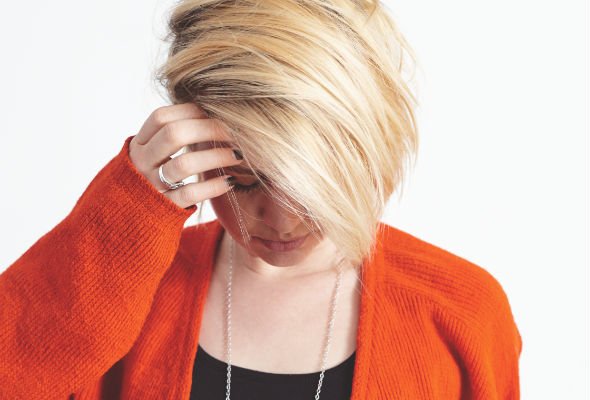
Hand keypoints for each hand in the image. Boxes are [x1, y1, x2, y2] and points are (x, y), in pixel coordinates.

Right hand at [129, 103, 243, 208]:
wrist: (134, 218)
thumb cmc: (156, 176)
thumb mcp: (156, 153)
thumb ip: (176, 134)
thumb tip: (215, 112)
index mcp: (140, 143)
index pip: (161, 117)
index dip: (190, 111)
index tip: (215, 112)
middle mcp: (142, 162)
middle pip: (174, 135)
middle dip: (208, 129)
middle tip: (233, 131)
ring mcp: (151, 185)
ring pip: (184, 164)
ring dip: (216, 156)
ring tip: (238, 155)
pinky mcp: (165, 207)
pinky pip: (191, 193)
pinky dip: (213, 186)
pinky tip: (230, 180)